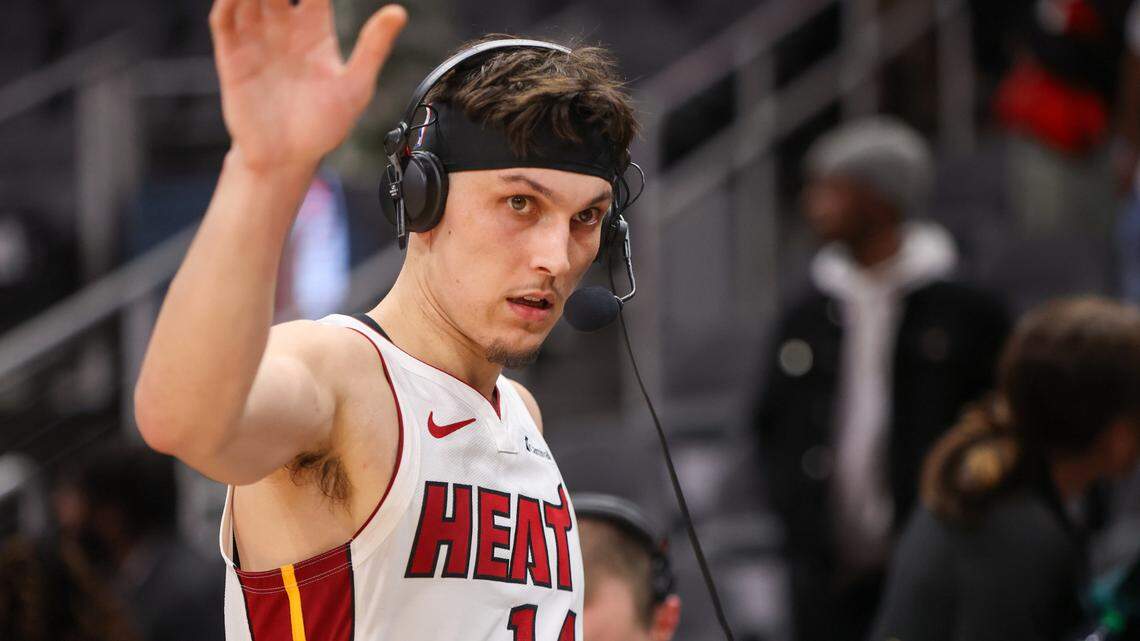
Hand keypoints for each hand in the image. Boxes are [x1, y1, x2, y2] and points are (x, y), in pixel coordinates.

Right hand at [209, 0, 406, 171]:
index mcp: (315, 30)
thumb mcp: (356, 86)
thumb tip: (398, 12)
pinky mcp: (232, 56)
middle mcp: (283, 28)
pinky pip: (225, 19)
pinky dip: (229, 1)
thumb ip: (373, 47)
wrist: (288, 159)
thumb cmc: (324, 126)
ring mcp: (256, 40)